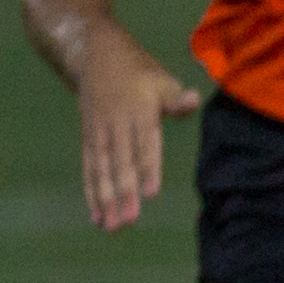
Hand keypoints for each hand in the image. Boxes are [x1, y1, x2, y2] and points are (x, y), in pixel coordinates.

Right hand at [77, 34, 201, 230]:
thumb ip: (176, 99)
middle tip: (128, 221)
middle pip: (120, 163)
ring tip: (110, 226)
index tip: (150, 192)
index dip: (147, 168)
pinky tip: (97, 216)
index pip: (144, 144)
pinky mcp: (89, 139)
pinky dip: (92, 192)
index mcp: (138, 110)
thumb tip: (194, 100)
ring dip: (105, 199)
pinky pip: (90, 168)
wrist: (95, 55)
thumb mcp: (161, 79)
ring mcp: (99, 133)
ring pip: (102, 170)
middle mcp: (116, 124)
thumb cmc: (139, 72)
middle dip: (123, 193)